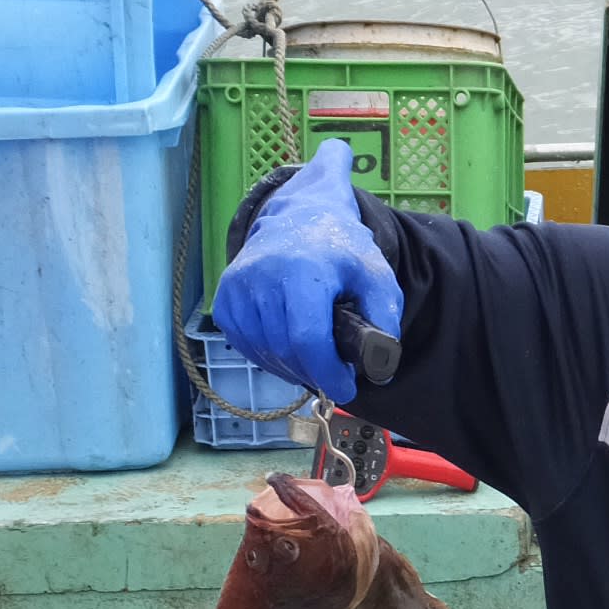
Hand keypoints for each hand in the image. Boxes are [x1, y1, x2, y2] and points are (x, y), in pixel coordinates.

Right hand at [213, 140, 402, 404]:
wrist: (301, 218)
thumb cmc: (342, 253)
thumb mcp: (376, 276)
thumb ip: (385, 318)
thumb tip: (381, 365)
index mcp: (303, 269)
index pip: (307, 338)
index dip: (327, 372)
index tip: (346, 390)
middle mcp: (261, 276)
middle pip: (285, 350)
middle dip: (314, 373)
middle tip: (334, 376)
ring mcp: (237, 287)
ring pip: (263, 353)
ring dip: (292, 369)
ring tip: (315, 361)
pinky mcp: (224, 298)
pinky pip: (245, 345)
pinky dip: (269, 358)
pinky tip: (290, 349)